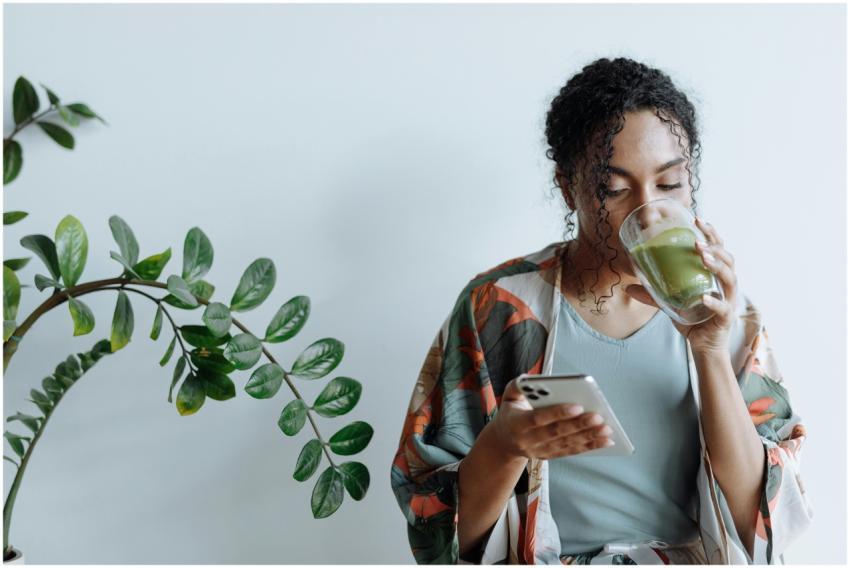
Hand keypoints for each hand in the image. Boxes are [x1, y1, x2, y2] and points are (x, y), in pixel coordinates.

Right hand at [484, 378, 613, 459]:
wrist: (503, 443)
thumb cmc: (510, 415)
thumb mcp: (507, 398)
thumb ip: (516, 387)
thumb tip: (528, 378)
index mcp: (517, 424)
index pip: (538, 418)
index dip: (558, 413)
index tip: (577, 406)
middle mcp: (528, 440)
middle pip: (557, 433)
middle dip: (579, 425)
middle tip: (598, 416)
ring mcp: (540, 451)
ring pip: (567, 444)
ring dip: (589, 437)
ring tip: (606, 429)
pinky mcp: (550, 455)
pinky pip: (571, 452)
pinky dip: (590, 447)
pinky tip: (605, 441)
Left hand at [625, 216, 736, 354]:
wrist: (703, 346)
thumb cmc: (691, 319)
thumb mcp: (669, 304)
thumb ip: (652, 295)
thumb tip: (628, 287)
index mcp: (714, 276)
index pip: (718, 248)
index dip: (711, 233)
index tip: (697, 218)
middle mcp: (725, 284)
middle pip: (728, 258)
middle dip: (714, 246)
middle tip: (696, 240)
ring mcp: (729, 300)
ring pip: (729, 278)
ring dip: (716, 265)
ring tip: (701, 256)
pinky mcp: (726, 318)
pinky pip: (722, 307)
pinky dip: (714, 301)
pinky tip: (704, 296)